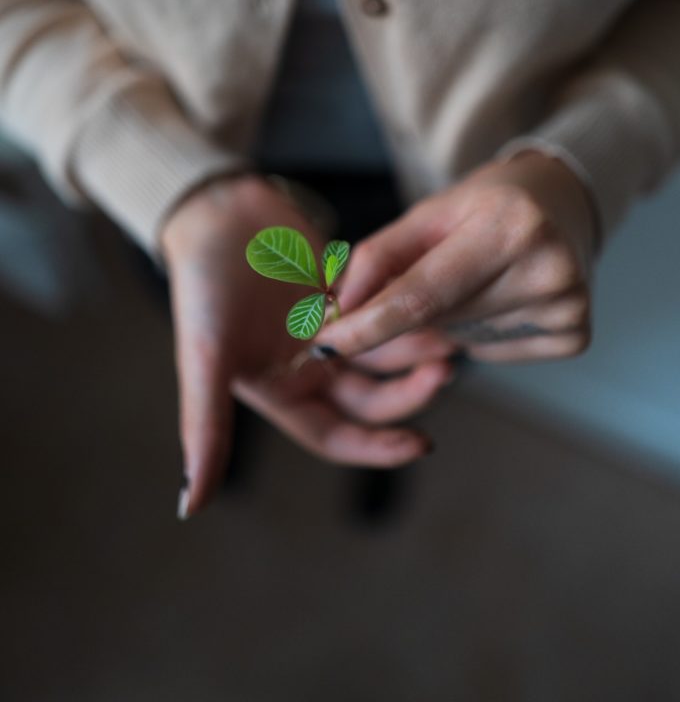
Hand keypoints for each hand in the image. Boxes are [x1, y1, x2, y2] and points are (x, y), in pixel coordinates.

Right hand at [160, 174, 454, 517]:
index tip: (422, 444)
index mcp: (279, 392)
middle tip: (444, 371)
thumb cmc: (203, 289)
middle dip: (409, 391)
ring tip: (450, 340)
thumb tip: (188, 507)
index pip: (338, 436)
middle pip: (371, 397)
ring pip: (383, 352)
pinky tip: (434, 300)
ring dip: (415, 350)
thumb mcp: (206, 360)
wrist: (213, 213)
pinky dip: (405, 308)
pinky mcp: (341, 290)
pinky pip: (383, 307)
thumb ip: (204, 430)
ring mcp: (327, 328)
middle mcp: (307, 367)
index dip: (378, 447)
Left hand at [311, 151, 598, 363]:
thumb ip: (378, 259)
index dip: (367, 325)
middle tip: (432, 271)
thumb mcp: (428, 215)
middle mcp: (547, 268)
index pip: (422, 296)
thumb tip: (339, 312)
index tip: (325, 344)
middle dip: (409, 312)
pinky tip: (502, 296)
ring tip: (478, 276)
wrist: (562, 204)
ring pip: (462, 340)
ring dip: (448, 320)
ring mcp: (568, 306)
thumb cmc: (486, 205)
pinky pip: (493, 353)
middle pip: (438, 320)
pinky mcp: (575, 334)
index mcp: (509, 226)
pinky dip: (481, 333)